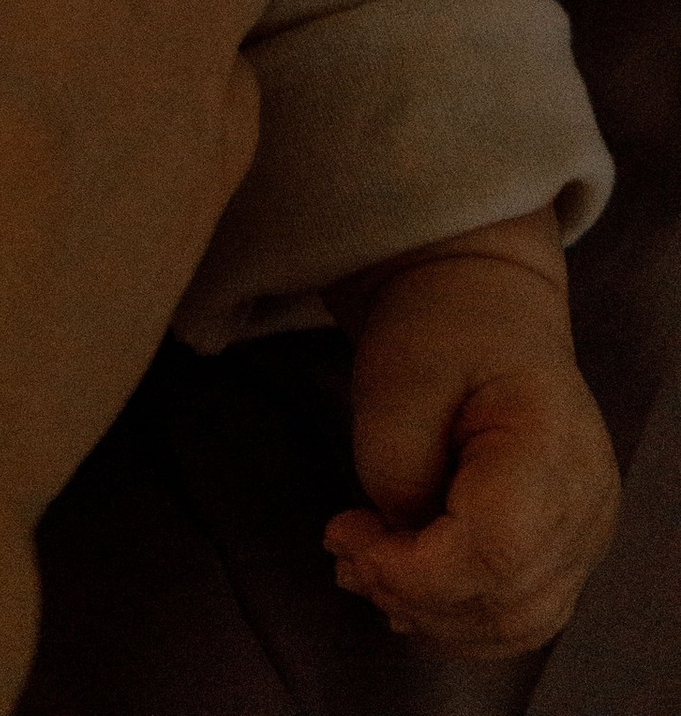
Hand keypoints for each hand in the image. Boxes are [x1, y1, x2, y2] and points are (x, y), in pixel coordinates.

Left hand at [327, 232, 619, 654]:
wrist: (484, 307)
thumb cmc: (440, 328)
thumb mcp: (396, 375)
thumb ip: (394, 468)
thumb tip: (400, 546)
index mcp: (553, 443)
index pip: (497, 549)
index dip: (416, 571)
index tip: (346, 540)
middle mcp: (586, 501)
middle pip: (507, 597)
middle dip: (412, 594)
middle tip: (343, 554)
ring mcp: (584, 533)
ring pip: (516, 622)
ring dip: (431, 616)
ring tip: (365, 569)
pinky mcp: (565, 551)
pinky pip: (518, 615)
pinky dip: (457, 617)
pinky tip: (403, 590)